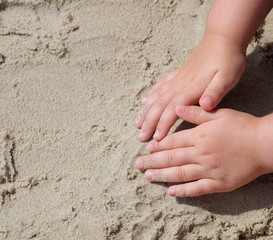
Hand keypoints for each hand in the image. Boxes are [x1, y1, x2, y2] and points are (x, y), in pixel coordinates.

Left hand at [135, 105, 269, 196]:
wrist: (265, 144)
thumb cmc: (242, 126)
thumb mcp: (218, 114)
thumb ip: (196, 112)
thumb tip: (176, 107)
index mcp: (198, 136)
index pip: (172, 142)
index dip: (158, 146)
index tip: (146, 149)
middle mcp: (200, 154)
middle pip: (171, 158)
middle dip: (152, 162)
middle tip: (138, 166)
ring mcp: (209, 170)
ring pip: (180, 173)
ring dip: (162, 175)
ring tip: (148, 177)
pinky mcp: (219, 183)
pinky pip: (198, 188)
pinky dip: (184, 191)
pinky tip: (172, 192)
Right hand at [136, 34, 245, 141]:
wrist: (222, 38)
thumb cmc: (227, 60)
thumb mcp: (227, 77)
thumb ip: (214, 92)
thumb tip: (205, 105)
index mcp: (190, 90)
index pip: (171, 111)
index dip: (162, 125)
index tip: (156, 138)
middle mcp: (179, 85)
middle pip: (159, 106)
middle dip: (149, 123)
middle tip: (140, 137)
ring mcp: (176, 79)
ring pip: (156, 97)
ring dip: (146, 111)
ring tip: (137, 123)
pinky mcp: (178, 74)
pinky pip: (160, 86)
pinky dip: (151, 95)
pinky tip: (145, 101)